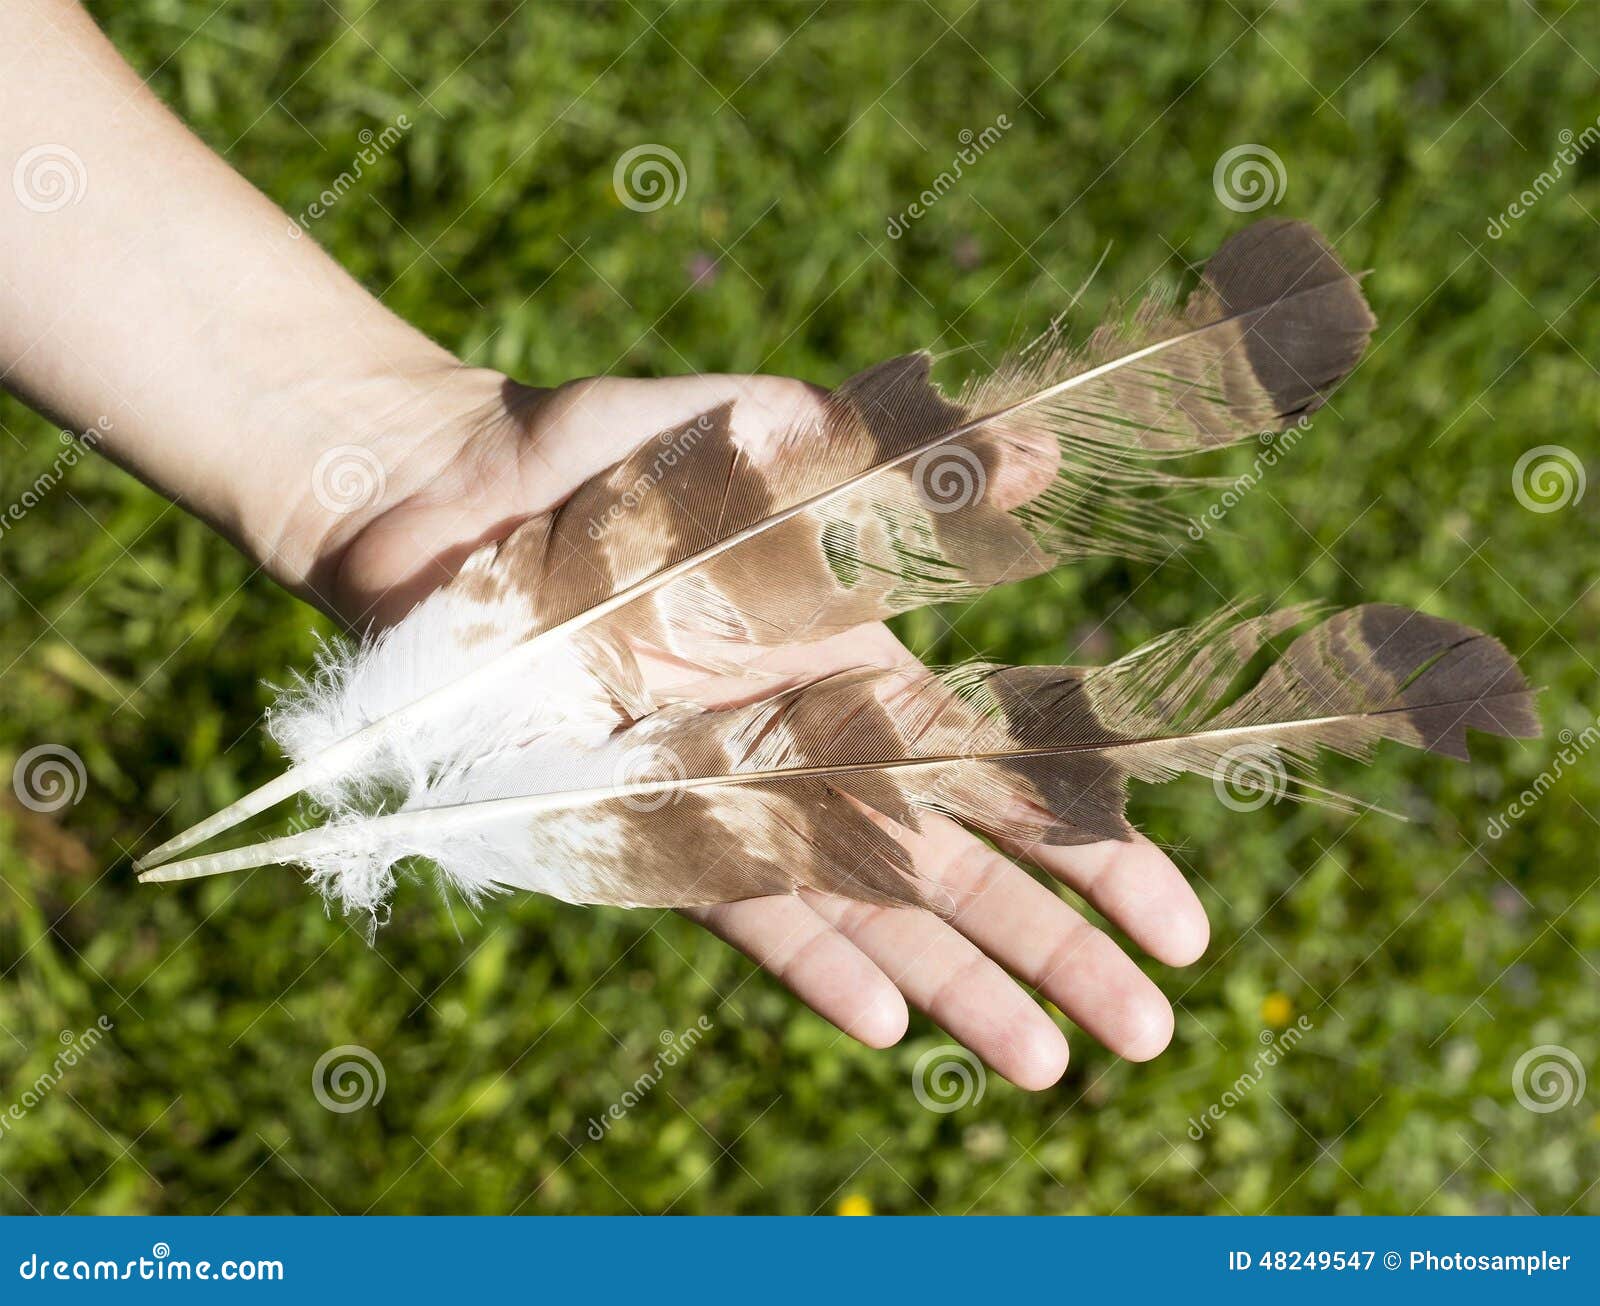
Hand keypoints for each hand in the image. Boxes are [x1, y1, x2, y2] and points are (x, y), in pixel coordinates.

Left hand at [308, 367, 1209, 1089]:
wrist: (440, 496)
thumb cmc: (602, 450)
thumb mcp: (758, 435)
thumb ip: (888, 462)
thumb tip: (1045, 450)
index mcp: (851, 656)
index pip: (998, 766)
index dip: (1091, 841)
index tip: (1179, 917)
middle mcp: (803, 739)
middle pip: (953, 859)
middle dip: (1055, 943)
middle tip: (1152, 1033)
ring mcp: (721, 788)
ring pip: (859, 904)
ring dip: (954, 983)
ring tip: (1048, 1069)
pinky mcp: (628, 820)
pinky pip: (732, 901)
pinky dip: (805, 958)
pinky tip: (883, 1023)